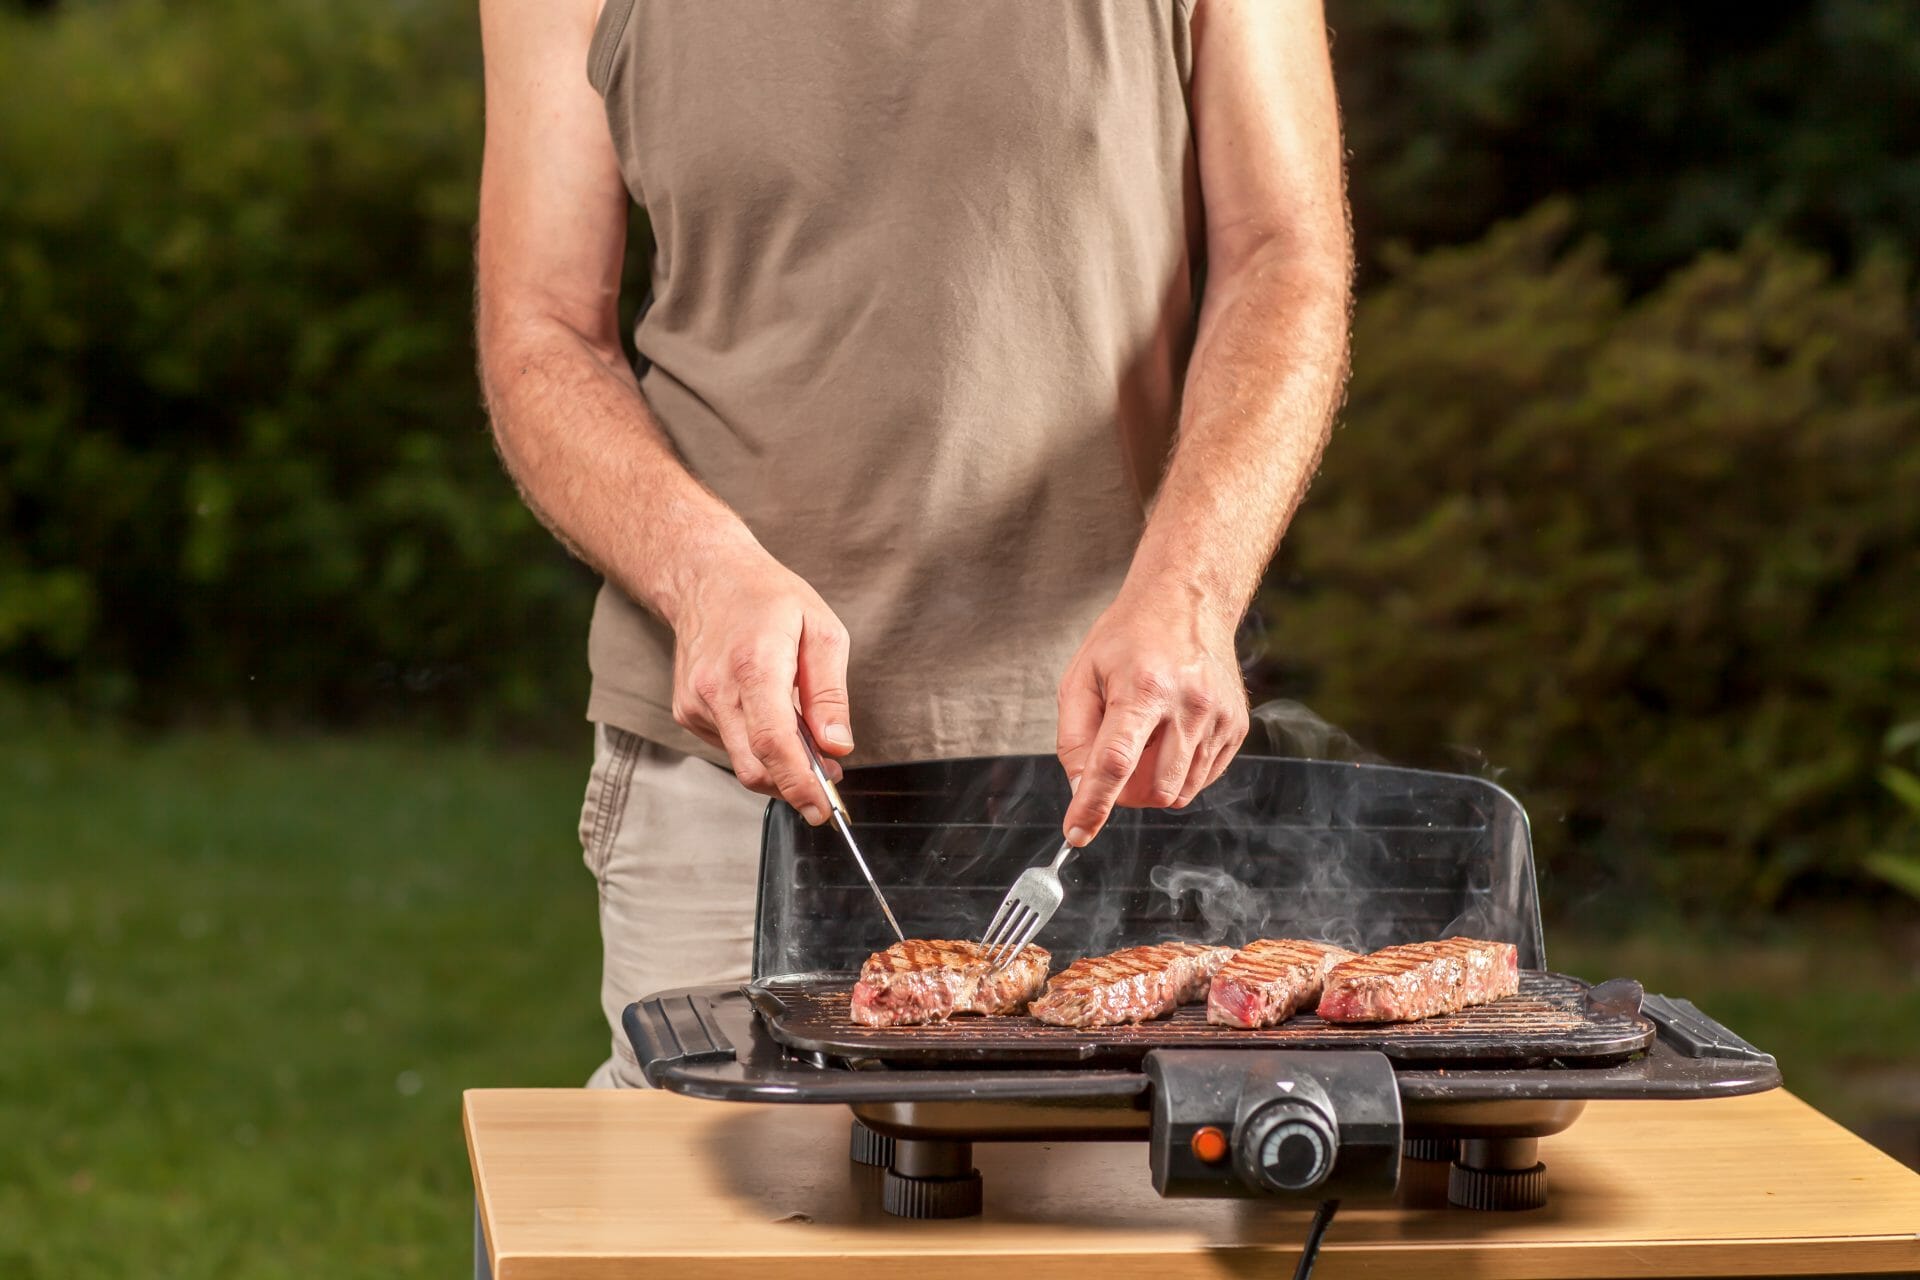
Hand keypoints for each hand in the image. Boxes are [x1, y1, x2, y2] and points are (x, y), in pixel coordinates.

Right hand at [668, 547, 852, 822]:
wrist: (706, 578)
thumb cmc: (767, 598)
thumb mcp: (821, 631)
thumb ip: (829, 693)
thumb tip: (837, 745)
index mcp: (754, 665)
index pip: (773, 743)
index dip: (799, 783)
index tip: (823, 807)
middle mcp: (716, 689)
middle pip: (754, 767)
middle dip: (794, 786)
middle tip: (828, 781)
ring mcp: (695, 703)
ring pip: (742, 762)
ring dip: (778, 766)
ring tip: (806, 739)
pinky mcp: (687, 711)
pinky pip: (729, 747)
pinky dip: (756, 747)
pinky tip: (770, 719)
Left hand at [1055, 581, 1249, 844]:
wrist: (1187, 601)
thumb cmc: (1128, 638)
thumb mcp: (1081, 675)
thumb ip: (1074, 736)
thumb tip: (1080, 787)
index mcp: (1144, 688)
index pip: (1116, 762)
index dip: (1093, 804)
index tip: (1076, 833)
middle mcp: (1189, 704)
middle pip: (1154, 787)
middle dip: (1127, 793)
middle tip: (1115, 761)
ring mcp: (1220, 717)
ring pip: (1180, 791)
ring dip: (1153, 782)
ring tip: (1144, 737)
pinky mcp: (1237, 726)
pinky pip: (1202, 778)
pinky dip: (1178, 772)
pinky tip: (1169, 736)